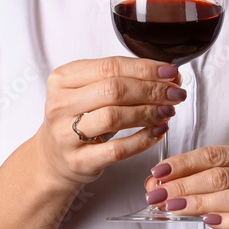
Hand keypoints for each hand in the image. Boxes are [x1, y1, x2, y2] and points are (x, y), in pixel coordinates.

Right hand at [34, 56, 184, 188]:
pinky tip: (158, 131)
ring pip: (114, 117)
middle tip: (176, 94)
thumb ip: (122, 78)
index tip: (170, 72)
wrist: (52, 158)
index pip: (110, 66)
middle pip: (114, 90)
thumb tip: (168, 75)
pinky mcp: (79, 161)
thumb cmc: (79, 117)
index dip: (145, 68)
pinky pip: (117, 150)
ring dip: (148, 112)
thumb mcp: (89, 91)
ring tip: (169, 111)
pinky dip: (142, 139)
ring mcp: (66, 135)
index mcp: (63, 78)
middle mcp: (60, 104)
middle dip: (151, 90)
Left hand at [144, 145, 228, 228]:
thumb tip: (154, 182)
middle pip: (222, 174)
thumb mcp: (221, 196)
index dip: (184, 162)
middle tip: (158, 193)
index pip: (216, 154)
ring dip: (200, 202)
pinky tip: (208, 221)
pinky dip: (228, 221)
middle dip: (185, 184)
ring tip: (174, 207)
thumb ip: (194, 186)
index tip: (158, 172)